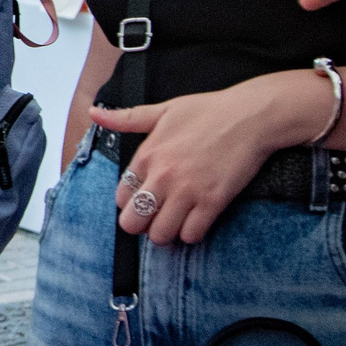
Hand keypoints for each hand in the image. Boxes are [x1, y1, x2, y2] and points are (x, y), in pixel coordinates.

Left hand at [98, 71, 323, 246]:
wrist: (251, 115)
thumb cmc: (209, 110)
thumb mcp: (164, 109)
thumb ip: (127, 118)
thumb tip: (94, 113)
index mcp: (147, 155)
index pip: (121, 198)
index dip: (130, 204)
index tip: (145, 200)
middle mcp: (162, 175)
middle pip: (133, 223)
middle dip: (142, 226)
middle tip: (157, 218)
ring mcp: (187, 190)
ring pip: (160, 235)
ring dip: (167, 234)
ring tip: (176, 222)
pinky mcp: (213, 201)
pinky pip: (191, 235)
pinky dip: (192, 234)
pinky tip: (197, 221)